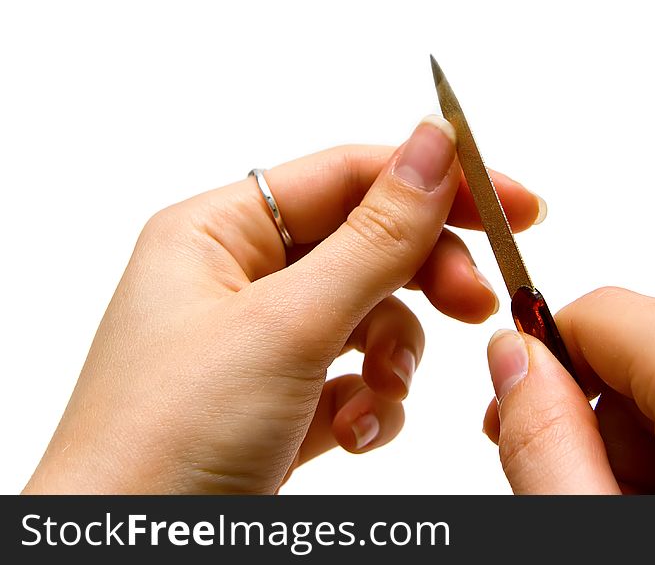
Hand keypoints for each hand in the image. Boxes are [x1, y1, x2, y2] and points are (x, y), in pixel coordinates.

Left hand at [25, 115, 544, 493]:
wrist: (128, 562)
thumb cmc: (169, 438)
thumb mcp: (288, 327)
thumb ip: (375, 238)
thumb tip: (435, 146)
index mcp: (218, 234)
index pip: (348, 176)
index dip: (436, 183)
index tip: (512, 204)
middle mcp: (236, 280)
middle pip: (366, 246)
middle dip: (424, 278)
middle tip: (476, 303)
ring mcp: (259, 345)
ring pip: (369, 318)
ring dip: (394, 355)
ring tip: (381, 390)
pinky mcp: (279, 403)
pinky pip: (354, 378)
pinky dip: (370, 404)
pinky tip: (353, 430)